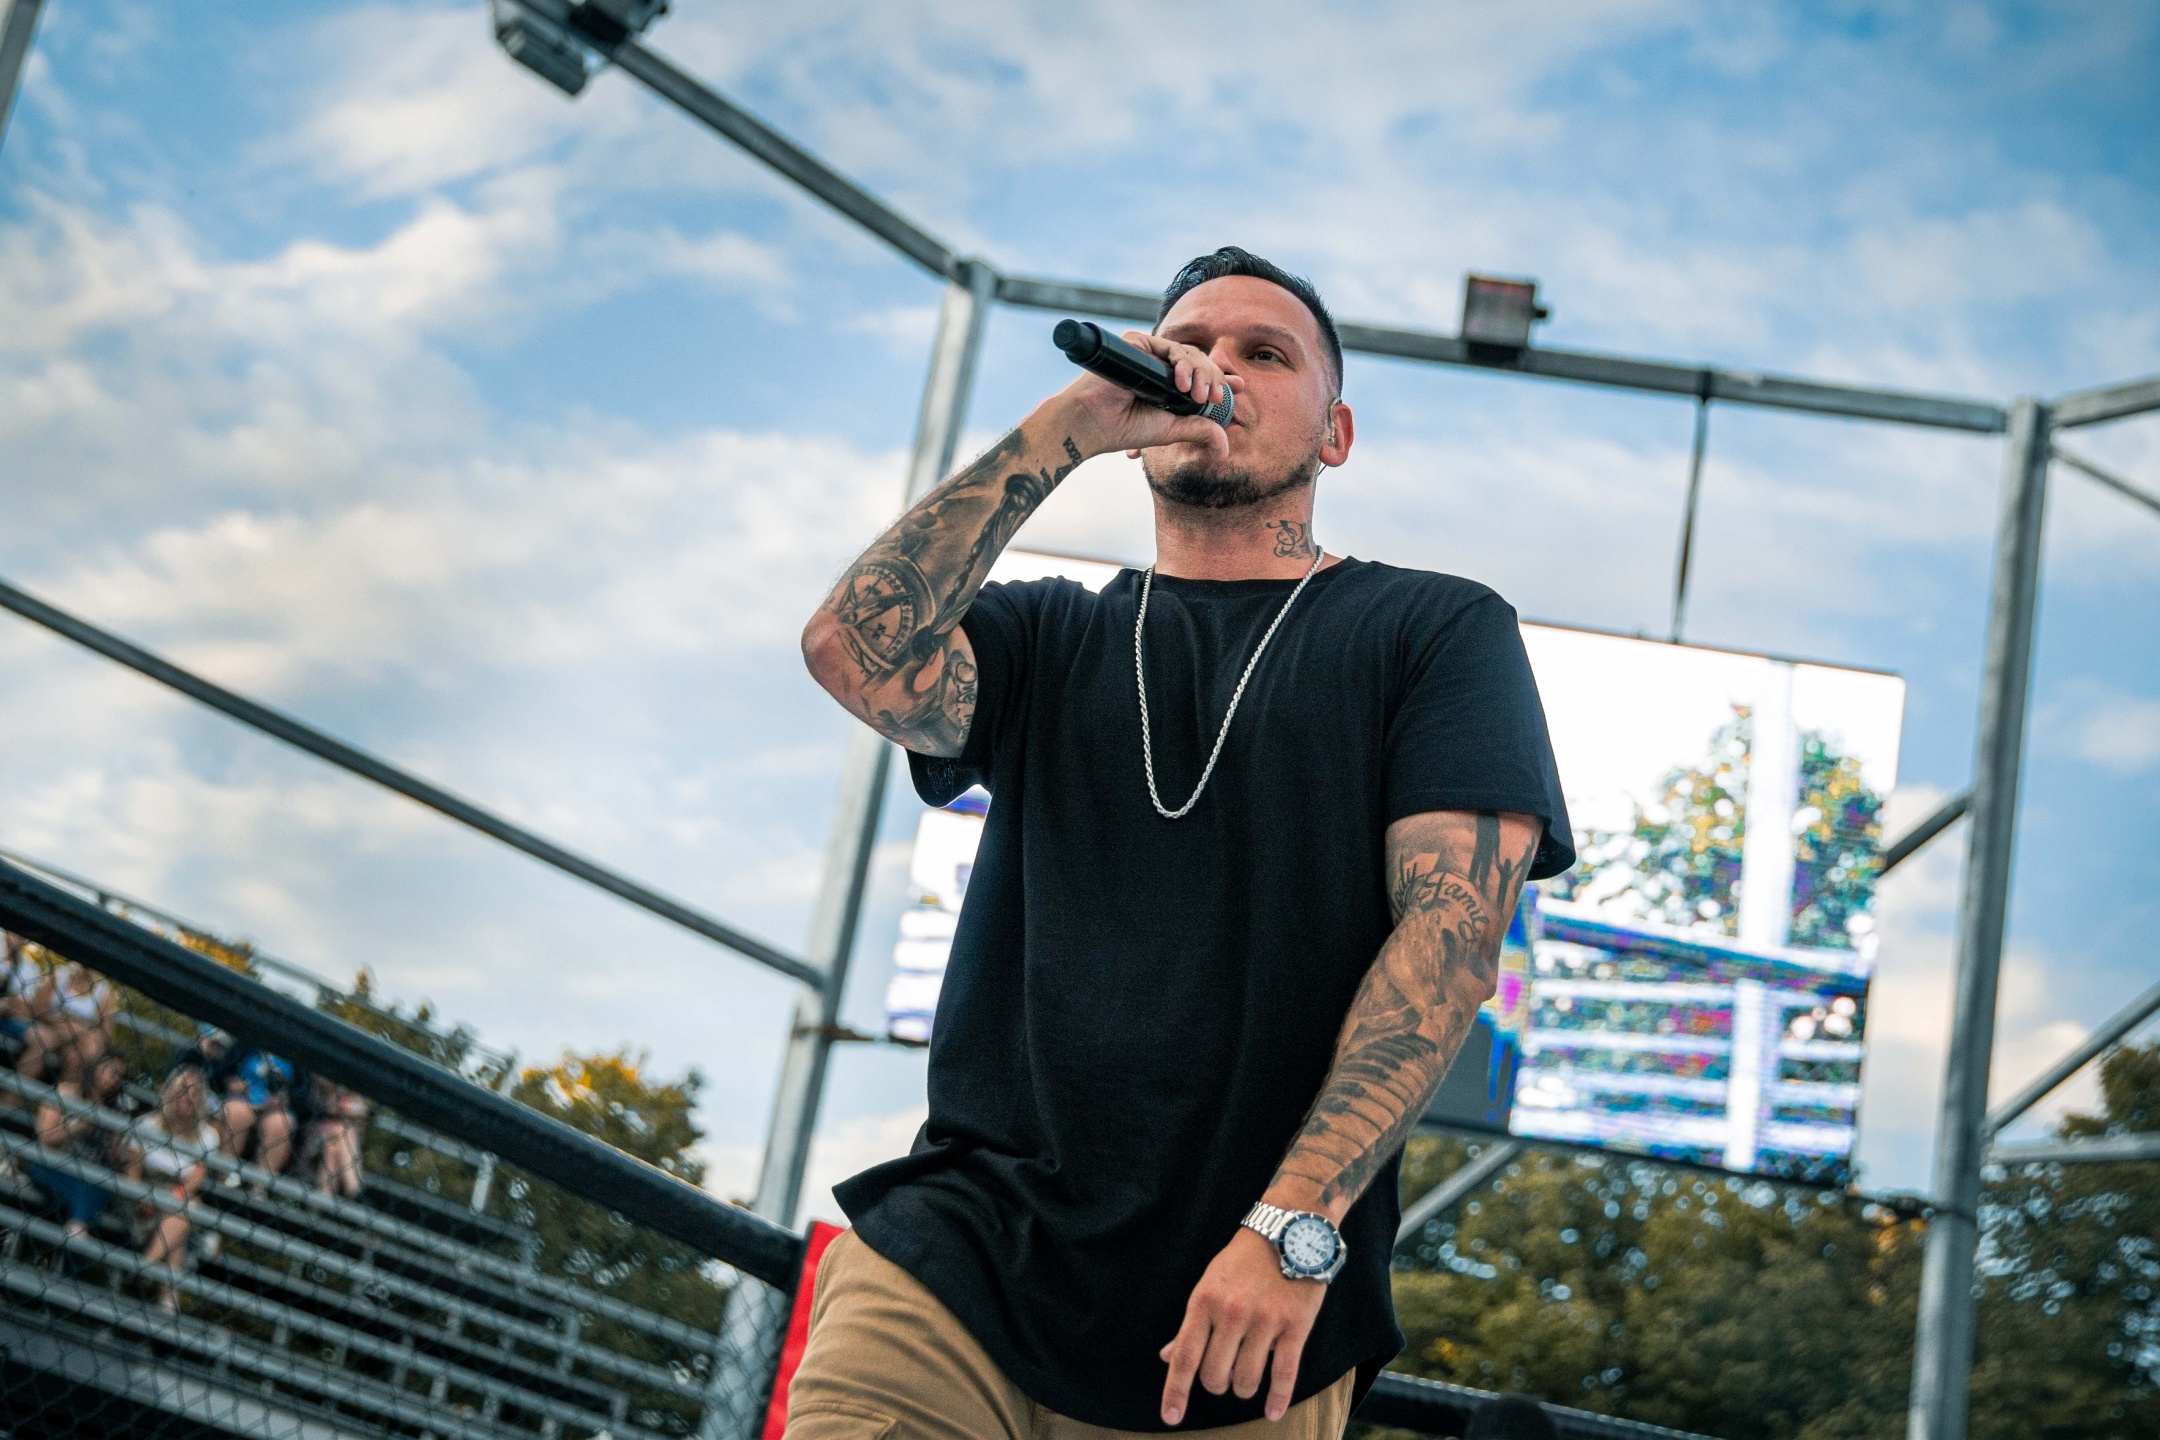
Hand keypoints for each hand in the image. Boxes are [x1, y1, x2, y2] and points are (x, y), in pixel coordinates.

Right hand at [1054, 331, 1239, 461]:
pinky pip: (1171, 347)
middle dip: (1213, 379)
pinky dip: (1182, 364)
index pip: (1200, 374)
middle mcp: (1159, 365)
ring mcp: (1149, 352)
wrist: (1093, 424)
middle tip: (1216, 398)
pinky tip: (1183, 385)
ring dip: (1201, 373)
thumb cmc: (1124, 427)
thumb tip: (1225, 448)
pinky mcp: (1139, 342)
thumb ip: (1199, 430)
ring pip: (1190, 353)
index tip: (1239, 385)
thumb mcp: (1171, 430)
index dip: (1221, 378)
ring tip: (1200, 396)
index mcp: (1167, 383)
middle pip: (1199, 362)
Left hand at [1158, 1227, 1325, 1424]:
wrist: (1288, 1232)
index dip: (1175, 1391)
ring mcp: (1265, 1320)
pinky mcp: (1295, 1326)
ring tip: (1246, 1380)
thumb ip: (1190, 1325)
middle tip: (1223, 1376)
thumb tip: (1168, 1357)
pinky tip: (1272, 1411)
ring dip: (1243, 1388)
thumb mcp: (1209, 1285)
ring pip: (1246, 1380)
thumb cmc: (1242, 1263)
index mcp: (1204, 1302)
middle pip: (1215, 1375)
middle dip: (1216, 1383)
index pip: (1185, 1357)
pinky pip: (1284, 1374)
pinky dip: (1277, 1399)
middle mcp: (1232, 1313)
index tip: (1170, 1417)